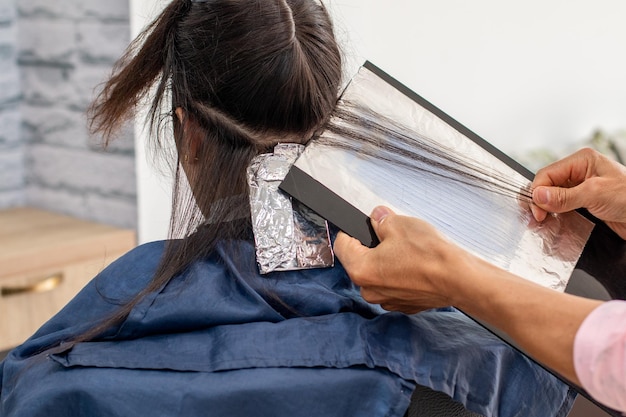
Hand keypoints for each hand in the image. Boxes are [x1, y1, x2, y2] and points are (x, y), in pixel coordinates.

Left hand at [334, 206, 478, 312]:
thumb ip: (381, 220)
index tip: (362, 226)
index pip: (341, 245)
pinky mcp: (404, 304)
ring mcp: (387, 300)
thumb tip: (377, 217)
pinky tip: (416, 265)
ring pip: (379, 274)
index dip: (351, 231)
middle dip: (372, 247)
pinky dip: (401, 275)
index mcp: (361, 269)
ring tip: (408, 251)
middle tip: (392, 236)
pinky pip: (395, 285)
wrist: (460, 279)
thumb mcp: (399, 224)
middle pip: (360, 261)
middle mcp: (369, 290)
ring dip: (388, 262)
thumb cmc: (430, 256)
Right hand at [531, 148, 625, 238]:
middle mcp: (580, 171)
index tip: (538, 211)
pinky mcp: (585, 202)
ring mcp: (582, 187)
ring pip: (554, 196)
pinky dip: (558, 214)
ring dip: (549, 209)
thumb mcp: (595, 194)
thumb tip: (538, 196)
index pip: (547, 174)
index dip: (538, 192)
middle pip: (548, 184)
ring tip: (547, 221)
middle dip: (542, 201)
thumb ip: (564, 196)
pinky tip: (557, 221)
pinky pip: (563, 206)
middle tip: (541, 218)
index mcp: (582, 160)